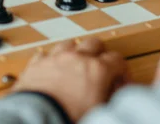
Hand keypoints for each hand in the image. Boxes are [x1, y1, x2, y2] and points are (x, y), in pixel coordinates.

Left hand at [13, 38, 128, 121]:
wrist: (39, 118)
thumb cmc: (69, 117)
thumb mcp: (99, 109)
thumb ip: (110, 96)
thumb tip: (114, 93)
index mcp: (97, 70)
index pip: (117, 60)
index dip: (122, 71)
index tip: (119, 82)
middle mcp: (77, 59)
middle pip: (94, 44)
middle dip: (100, 54)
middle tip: (99, 69)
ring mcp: (55, 58)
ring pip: (70, 44)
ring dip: (75, 52)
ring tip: (76, 66)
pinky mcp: (37, 64)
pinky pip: (46, 54)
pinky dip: (52, 60)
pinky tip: (52, 69)